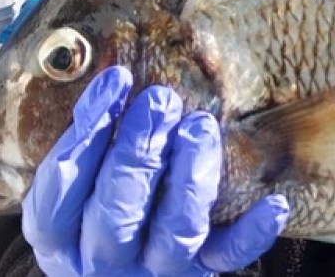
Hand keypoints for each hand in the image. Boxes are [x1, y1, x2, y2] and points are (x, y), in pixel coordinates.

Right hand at [23, 67, 288, 275]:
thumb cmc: (101, 216)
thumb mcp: (80, 188)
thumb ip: (92, 146)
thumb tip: (115, 78)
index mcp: (62, 238)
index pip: (62, 186)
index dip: (87, 130)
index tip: (117, 79)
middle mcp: (102, 262)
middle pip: (115, 212)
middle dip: (138, 151)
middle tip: (161, 100)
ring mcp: (154, 273)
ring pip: (173, 233)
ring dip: (189, 177)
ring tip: (201, 127)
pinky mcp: (200, 274)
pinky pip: (228, 256)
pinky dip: (251, 232)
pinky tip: (273, 203)